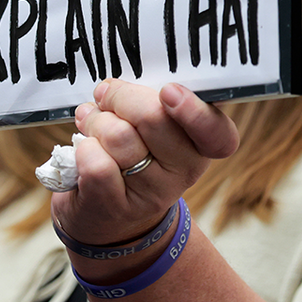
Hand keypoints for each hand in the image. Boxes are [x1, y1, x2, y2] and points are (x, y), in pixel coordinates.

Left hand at [52, 80, 238, 247]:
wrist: (105, 213)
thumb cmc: (130, 152)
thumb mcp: (149, 126)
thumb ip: (148, 101)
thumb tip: (116, 88)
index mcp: (201, 144)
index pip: (217, 134)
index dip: (194, 111)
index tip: (168, 92)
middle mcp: (185, 172)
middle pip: (154, 118)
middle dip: (120, 98)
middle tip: (106, 96)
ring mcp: (152, 193)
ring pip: (119, 137)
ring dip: (96, 121)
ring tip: (92, 123)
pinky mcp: (117, 207)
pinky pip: (96, 163)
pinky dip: (83, 148)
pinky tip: (85, 149)